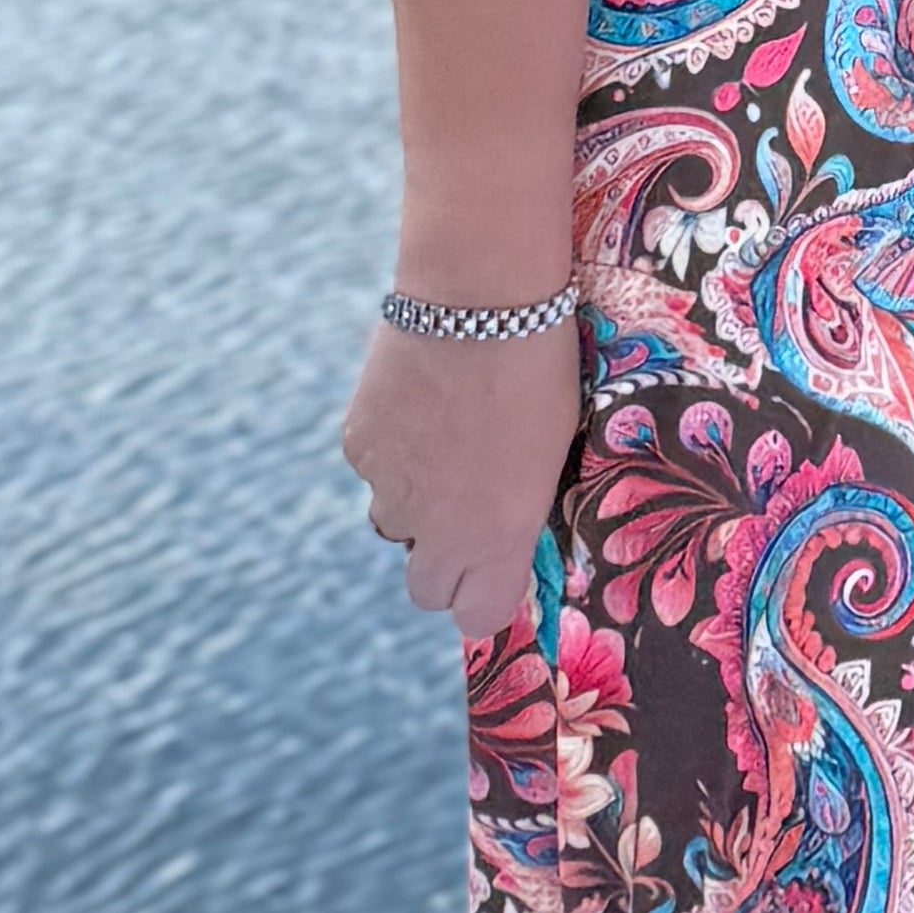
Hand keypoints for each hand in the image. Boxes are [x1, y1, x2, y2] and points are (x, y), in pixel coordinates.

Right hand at [339, 317, 579, 644]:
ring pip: (395, 522)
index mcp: (500, 535)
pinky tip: (418, 398)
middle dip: (444, 560)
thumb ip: (522, 501)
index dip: (486, 596)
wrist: (479, 294)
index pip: (480, 618)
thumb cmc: (540, 364)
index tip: (497, 566)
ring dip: (415, 498)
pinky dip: (390, 446)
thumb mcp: (554, 445)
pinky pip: (373, 468)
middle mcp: (440, 529)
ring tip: (445, 433)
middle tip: (466, 504)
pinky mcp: (359, 448)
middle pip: (427, 589)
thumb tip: (510, 523)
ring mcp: (391, 490)